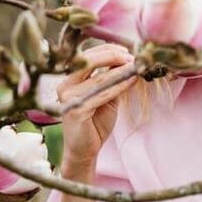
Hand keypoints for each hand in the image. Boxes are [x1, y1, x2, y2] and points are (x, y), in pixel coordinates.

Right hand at [57, 44, 137, 169]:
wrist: (84, 151)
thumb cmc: (94, 123)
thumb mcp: (105, 96)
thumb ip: (111, 79)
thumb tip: (128, 60)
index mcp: (69, 79)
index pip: (87, 56)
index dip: (107, 50)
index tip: (127, 51)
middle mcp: (64, 85)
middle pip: (89, 61)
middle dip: (113, 55)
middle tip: (132, 57)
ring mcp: (68, 98)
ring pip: (99, 78)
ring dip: (120, 71)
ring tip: (137, 67)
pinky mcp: (76, 110)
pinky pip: (103, 93)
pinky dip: (120, 85)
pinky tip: (132, 81)